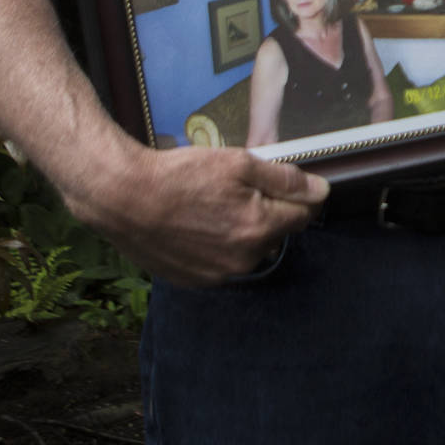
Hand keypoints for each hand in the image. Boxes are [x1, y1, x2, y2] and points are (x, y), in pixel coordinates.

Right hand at [70, 145, 329, 287]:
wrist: (122, 199)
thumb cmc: (180, 176)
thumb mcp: (239, 164)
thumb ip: (285, 180)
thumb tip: (321, 191)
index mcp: (259, 228)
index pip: (304, 214)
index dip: (296, 194)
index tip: (279, 182)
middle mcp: (244, 260)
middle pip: (277, 233)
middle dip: (268, 212)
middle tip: (237, 189)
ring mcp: (219, 275)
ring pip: (250, 249)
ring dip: (244, 231)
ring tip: (213, 207)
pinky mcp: (196, 281)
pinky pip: (223, 262)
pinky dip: (219, 245)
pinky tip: (197, 226)